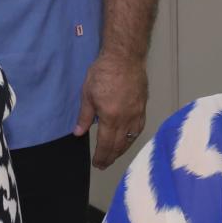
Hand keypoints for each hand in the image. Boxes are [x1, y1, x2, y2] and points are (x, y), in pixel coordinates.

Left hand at [74, 48, 148, 168]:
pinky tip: (127, 140)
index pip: (106, 144)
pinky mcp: (143, 108)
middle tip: (104, 165)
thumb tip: (78, 133)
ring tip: (113, 155)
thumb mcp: (87, 94)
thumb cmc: (103, 72)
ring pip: (130, 139)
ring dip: (121, 150)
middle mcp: (126, 120)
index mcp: (111, 118)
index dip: (102, 156)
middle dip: (111, 157)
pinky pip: (138, 129)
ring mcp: (137, 114)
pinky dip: (131, 139)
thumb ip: (84, 116)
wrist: (125, 58)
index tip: (97, 164)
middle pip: (119, 145)